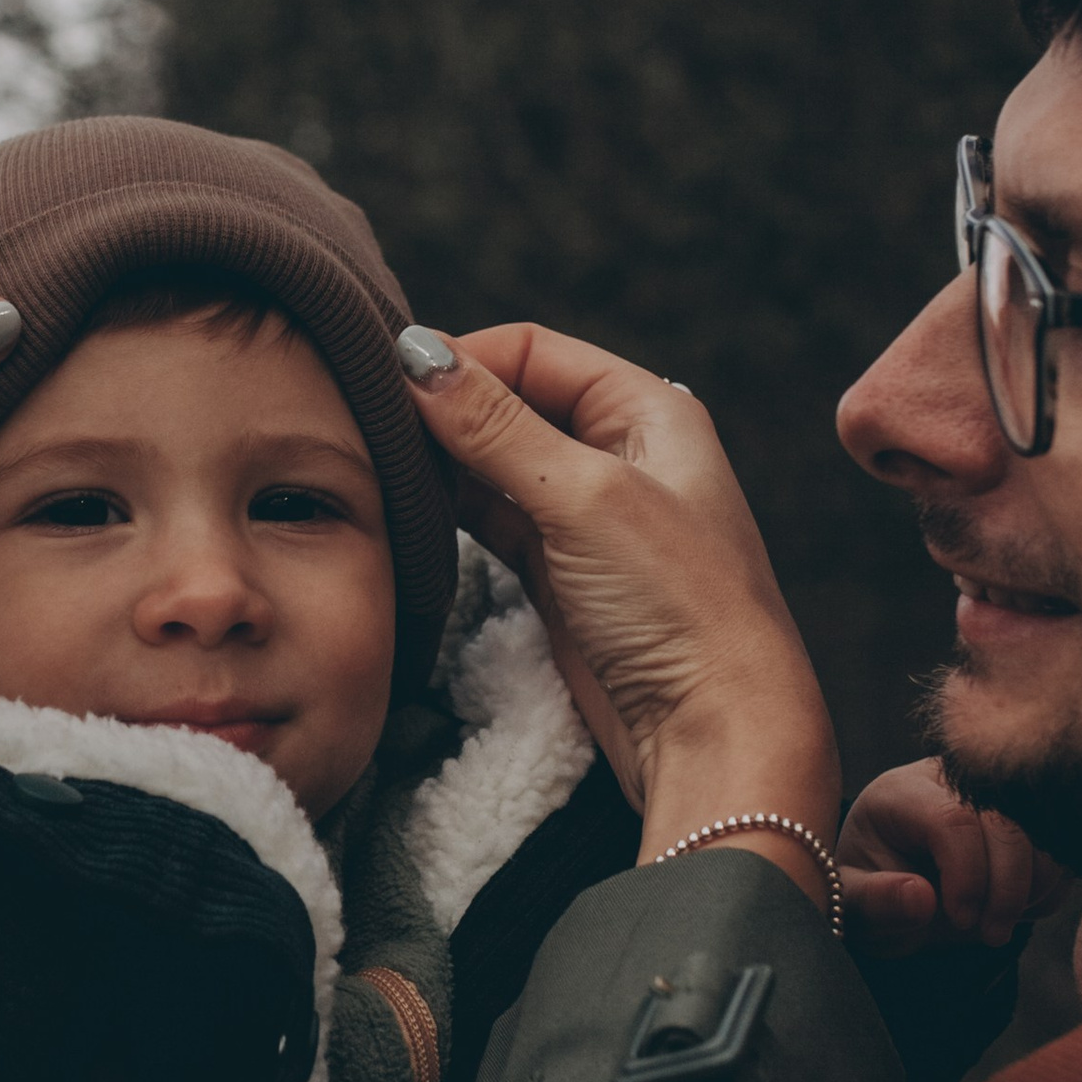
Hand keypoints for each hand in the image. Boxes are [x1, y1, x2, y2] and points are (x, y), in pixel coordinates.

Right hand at [405, 326, 838, 909]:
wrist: (711, 730)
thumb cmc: (680, 605)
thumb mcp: (584, 497)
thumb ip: (496, 426)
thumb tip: (418, 358)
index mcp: (647, 411)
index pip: (535, 351)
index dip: (463, 358)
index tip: (387, 375)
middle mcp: (619, 454)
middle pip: (509, 403)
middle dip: (444, 410)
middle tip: (369, 422)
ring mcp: (585, 518)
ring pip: (493, 465)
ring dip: (441, 464)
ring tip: (379, 465)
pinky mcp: (558, 575)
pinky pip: (491, 523)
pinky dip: (450, 514)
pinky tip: (408, 512)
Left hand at [839, 761, 1066, 962]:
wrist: (902, 893)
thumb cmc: (873, 894)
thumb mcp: (855, 905)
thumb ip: (876, 902)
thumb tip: (922, 898)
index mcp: (902, 793)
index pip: (953, 819)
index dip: (967, 874)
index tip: (962, 920)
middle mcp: (954, 782)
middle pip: (1007, 824)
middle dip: (1006, 888)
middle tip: (990, 934)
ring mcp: (996, 796)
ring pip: (1042, 837)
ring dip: (1030, 892)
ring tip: (995, 927)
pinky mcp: (1027, 820)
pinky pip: (1059, 855)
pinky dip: (1045, 892)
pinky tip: (1011, 910)